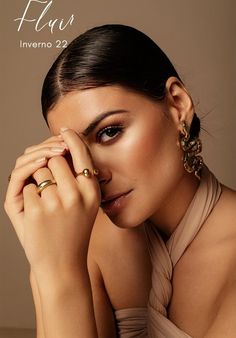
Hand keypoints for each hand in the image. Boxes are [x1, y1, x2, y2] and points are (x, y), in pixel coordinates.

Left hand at [4, 130, 100, 273]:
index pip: (81, 153)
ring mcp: (56, 202)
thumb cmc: (72, 231)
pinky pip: (26, 186)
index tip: (63, 131)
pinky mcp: (37, 210)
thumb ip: (78, 177)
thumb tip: (60, 147)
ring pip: (38, 170)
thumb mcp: (86, 205)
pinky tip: (36, 215)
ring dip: (36, 182)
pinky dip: (26, 197)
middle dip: (47, 166)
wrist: (62, 265)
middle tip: (49, 185)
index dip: (71, 138)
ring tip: (45, 204)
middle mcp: (77, 194)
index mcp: (92, 191)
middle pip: (54, 158)